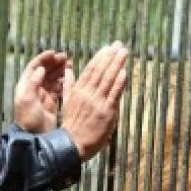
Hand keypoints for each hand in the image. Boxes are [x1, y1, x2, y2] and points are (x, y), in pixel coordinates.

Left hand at [13, 49, 69, 132]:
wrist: (33, 137)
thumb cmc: (28, 119)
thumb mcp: (28, 99)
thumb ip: (33, 82)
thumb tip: (41, 68)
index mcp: (25, 86)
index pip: (34, 67)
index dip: (43, 58)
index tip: (54, 53)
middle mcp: (33, 88)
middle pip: (44, 71)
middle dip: (54, 63)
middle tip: (66, 58)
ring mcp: (43, 96)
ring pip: (52, 78)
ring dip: (60, 71)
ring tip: (70, 65)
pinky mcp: (51, 103)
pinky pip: (57, 88)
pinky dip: (63, 82)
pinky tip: (70, 77)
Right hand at [62, 41, 128, 160]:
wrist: (73, 145)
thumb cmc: (71, 125)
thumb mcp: (66, 103)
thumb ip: (69, 86)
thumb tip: (68, 71)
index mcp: (78, 91)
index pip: (90, 69)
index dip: (100, 57)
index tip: (108, 47)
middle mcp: (87, 94)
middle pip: (101, 71)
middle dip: (111, 56)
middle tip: (119, 45)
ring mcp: (97, 102)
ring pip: (108, 79)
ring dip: (117, 64)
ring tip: (124, 53)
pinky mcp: (106, 112)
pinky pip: (114, 94)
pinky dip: (119, 82)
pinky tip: (124, 72)